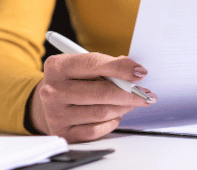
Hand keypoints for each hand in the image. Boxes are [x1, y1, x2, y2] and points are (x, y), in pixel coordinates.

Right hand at [29, 53, 156, 142]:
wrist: (51, 101)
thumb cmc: (74, 81)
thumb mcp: (84, 67)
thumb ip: (108, 66)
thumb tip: (134, 73)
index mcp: (58, 66)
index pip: (94, 64)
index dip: (121, 68)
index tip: (140, 72)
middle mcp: (52, 90)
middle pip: (102, 93)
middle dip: (130, 94)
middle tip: (146, 94)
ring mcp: (55, 113)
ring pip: (102, 112)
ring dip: (123, 107)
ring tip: (132, 103)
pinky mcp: (61, 132)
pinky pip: (95, 130)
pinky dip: (111, 122)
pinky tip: (114, 115)